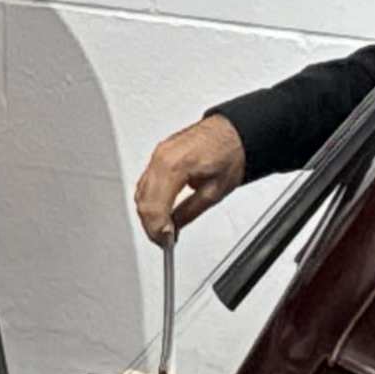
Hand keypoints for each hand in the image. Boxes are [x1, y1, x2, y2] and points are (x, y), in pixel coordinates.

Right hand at [131, 114, 246, 246]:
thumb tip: (174, 227)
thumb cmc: (229, 153)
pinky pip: (145, 181)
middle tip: (164, 240)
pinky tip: (160, 211)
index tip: (166, 242)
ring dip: (148, 214)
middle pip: (143, 201)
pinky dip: (149, 199)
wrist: (233, 132)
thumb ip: (189, 212)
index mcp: (175, 166)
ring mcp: (158, 154)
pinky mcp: (159, 154)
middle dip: (151, 225)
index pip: (155, 206)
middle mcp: (161, 157)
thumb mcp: (214, 191)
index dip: (158, 229)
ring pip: (141, 192)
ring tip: (164, 229)